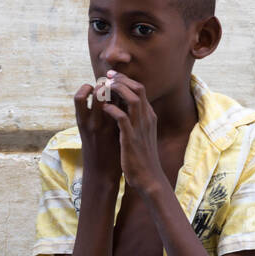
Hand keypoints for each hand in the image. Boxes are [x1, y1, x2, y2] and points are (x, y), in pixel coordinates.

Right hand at [73, 82, 122, 185]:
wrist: (102, 173)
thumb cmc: (95, 150)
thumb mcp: (87, 131)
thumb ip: (92, 115)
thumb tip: (101, 96)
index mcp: (80, 121)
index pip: (79, 96)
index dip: (87, 88)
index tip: (95, 89)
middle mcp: (90, 122)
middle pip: (97, 93)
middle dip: (104, 86)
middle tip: (110, 86)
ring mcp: (105, 127)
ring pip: (111, 101)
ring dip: (116, 93)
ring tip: (119, 95)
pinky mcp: (117, 133)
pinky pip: (122, 112)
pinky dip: (124, 105)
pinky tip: (126, 106)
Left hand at [98, 71, 162, 194]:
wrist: (149, 178)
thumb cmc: (142, 158)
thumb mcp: (141, 135)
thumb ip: (135, 121)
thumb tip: (123, 110)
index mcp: (149, 116)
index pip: (140, 90)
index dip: (126, 81)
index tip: (112, 77)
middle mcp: (147, 119)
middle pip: (138, 89)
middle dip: (121, 80)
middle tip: (107, 77)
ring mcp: (140, 128)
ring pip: (132, 99)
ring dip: (118, 90)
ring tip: (105, 87)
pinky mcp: (131, 139)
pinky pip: (123, 118)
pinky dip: (113, 110)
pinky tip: (104, 108)